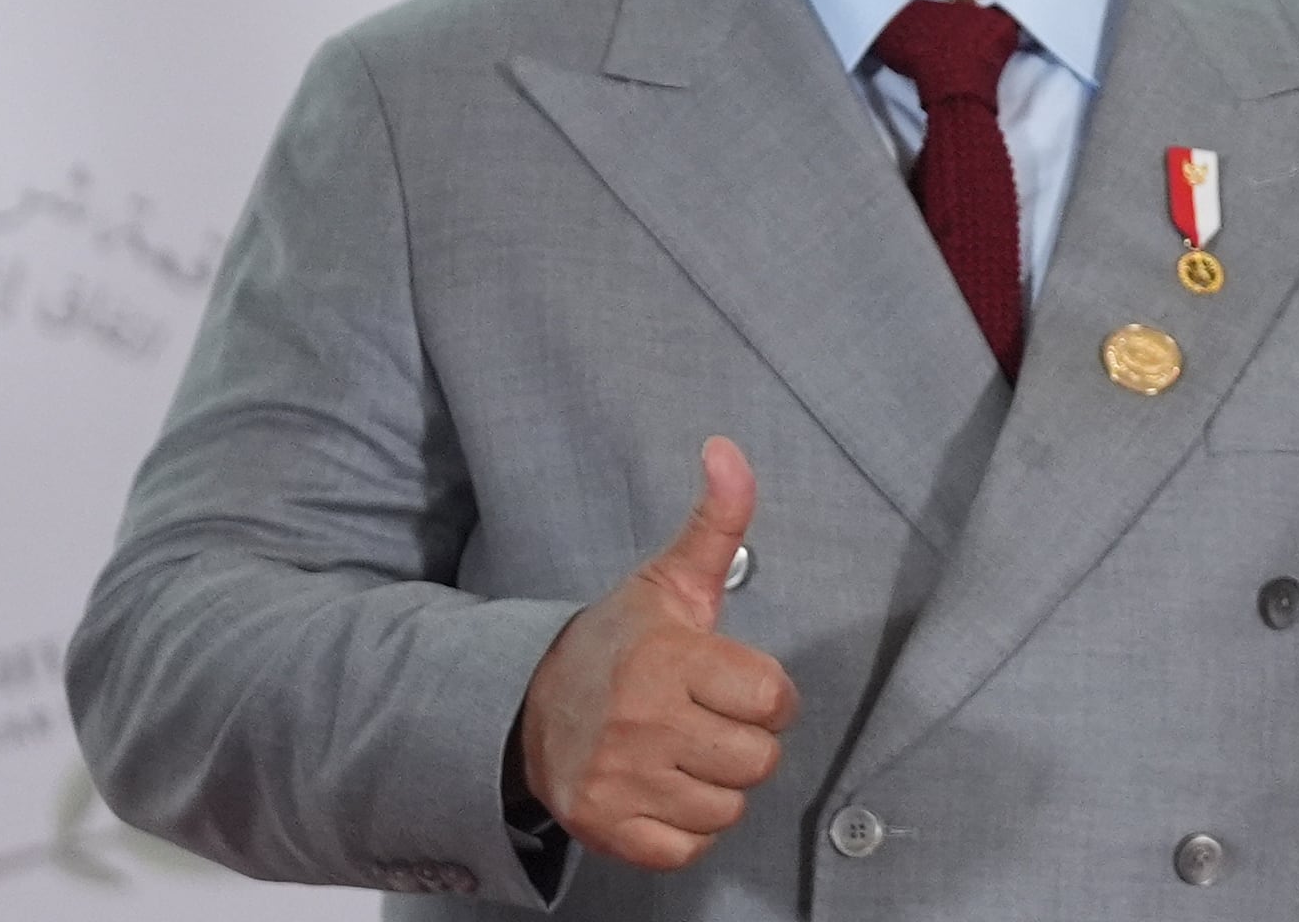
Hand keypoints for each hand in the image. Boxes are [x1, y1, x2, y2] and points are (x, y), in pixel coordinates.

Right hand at [516, 438, 800, 870]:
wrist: (525, 706)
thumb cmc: (618, 643)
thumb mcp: (670, 581)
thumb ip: (717, 520)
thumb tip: (727, 448)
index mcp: (668, 660)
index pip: (774, 699)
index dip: (769, 695)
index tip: (738, 685)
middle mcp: (643, 723)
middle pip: (757, 760)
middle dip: (745, 742)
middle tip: (710, 722)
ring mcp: (619, 780)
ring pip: (727, 807)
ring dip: (717, 786)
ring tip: (685, 754)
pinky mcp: (603, 827)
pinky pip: (686, 849)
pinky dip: (687, 829)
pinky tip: (667, 791)